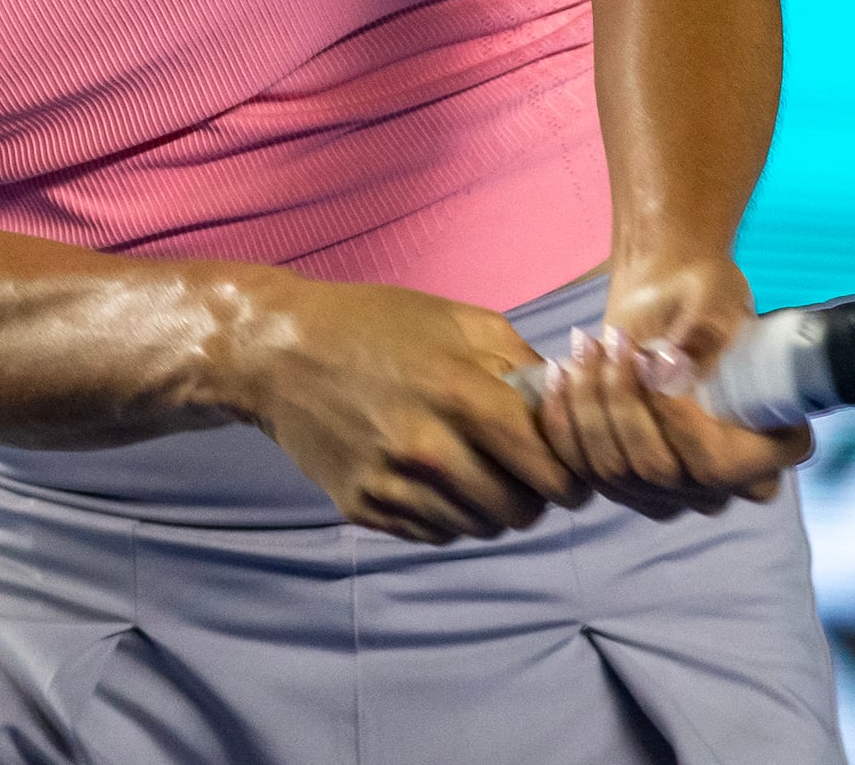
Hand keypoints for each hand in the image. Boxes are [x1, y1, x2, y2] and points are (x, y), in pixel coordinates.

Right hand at [228, 275, 590, 544]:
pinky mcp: (365, 508)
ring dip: (493, 507)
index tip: (572, 470)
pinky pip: (436, 533)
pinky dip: (450, 514)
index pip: (549, 469)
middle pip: (520, 511)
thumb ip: (522, 364)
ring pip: (480, 528)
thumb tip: (569, 407)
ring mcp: (393, 485)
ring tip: (481, 470)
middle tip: (528, 472)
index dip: (573, 476)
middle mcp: (428, 449)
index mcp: (460, 394)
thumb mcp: (460, 321)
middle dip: (536, 496)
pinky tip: (439, 478)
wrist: (281, 353)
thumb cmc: (377, 326)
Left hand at [534, 257, 812, 518]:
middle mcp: (726, 485)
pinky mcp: (627, 487)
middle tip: (612, 340)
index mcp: (773, 447)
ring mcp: (674, 493)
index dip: (677, 422)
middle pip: (657, 472)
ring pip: (615, 473)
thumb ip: (706, 330)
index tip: (653, 359)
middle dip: (623, 403)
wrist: (667, 306)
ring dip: (589, 406)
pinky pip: (584, 471)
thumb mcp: (716, 297)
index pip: (717, 465)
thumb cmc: (703, 297)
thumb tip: (673, 369)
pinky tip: (562, 372)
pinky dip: (564, 421)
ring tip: (586, 345)